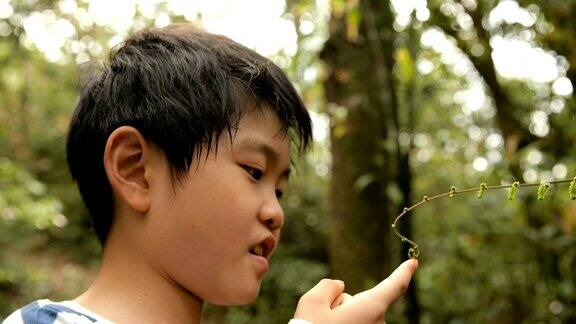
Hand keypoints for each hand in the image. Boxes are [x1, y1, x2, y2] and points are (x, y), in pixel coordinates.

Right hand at [293, 259, 417, 323]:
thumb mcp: (311, 301)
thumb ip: (328, 286)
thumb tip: (340, 286)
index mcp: (371, 309)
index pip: (395, 287)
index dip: (404, 273)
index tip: (413, 263)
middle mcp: (378, 323)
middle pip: (360, 302)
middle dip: (342, 305)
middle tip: (324, 320)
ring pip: (355, 316)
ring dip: (341, 319)